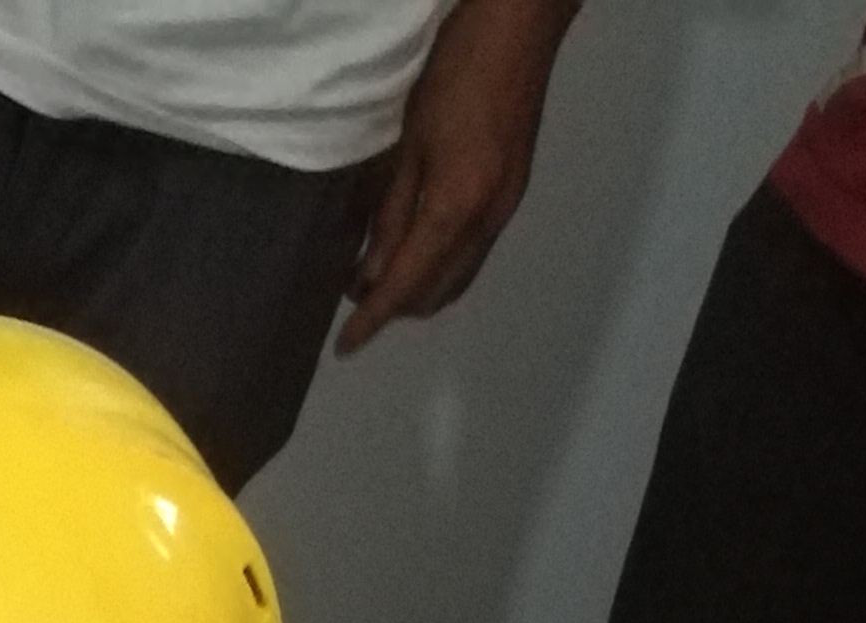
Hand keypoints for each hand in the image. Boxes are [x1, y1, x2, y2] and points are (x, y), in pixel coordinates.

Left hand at [335, 0, 576, 352]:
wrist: (520, 27)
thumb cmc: (455, 72)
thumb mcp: (409, 143)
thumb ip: (391, 215)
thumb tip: (370, 275)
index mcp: (456, 207)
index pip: (406, 285)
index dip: (372, 320)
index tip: (345, 347)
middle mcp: (487, 221)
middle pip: (436, 294)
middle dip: (395, 307)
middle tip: (355, 294)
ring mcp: (505, 210)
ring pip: (458, 280)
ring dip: (420, 290)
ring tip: (381, 275)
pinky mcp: (512, 195)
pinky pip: (472, 254)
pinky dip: (441, 266)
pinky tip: (417, 249)